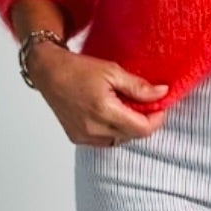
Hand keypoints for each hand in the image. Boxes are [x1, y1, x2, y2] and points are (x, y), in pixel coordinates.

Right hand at [27, 43, 170, 145]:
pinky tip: (109, 114)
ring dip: (127, 127)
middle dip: (143, 121)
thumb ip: (138, 87)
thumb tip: (162, 93)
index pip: (142, 129)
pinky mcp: (77, 138)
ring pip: (120, 140)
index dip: (156, 119)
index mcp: (104, 111)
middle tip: (143, 103)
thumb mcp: (113, 71)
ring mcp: (84, 136)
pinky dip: (113, 131)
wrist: (48, 73)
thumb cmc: (77, 69)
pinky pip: (105, 141)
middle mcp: (93, 128)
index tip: (160, 107)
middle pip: (133, 135)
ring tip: (123, 107)